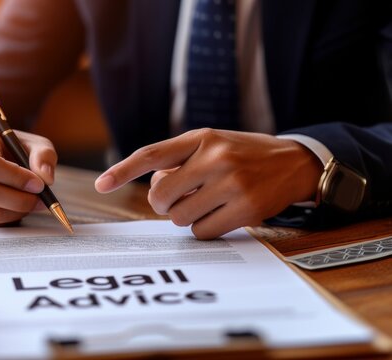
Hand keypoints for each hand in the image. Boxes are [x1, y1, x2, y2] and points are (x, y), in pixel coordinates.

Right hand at [0, 127, 56, 225]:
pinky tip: (16, 206)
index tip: (38, 184)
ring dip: (17, 211)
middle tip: (40, 200)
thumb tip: (45, 178)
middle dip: (19, 200)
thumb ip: (43, 156)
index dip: (16, 178)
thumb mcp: (33, 144)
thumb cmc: (13, 150)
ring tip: (31, 202)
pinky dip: (9, 218)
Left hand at [95, 129, 322, 238]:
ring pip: (180, 218)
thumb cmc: (243, 154)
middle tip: (178, 198)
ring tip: (205, 202)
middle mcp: (214, 157)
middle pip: (160, 197)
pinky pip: (202, 232)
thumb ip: (179, 160)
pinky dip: (204, 229)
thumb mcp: (211, 143)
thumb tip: (153, 188)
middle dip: (163, 204)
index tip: (101, 184)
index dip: (122, 170)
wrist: (294, 162)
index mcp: (200, 137)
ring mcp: (232, 183)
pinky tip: (220, 214)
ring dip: (185, 217)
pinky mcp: (246, 208)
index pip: (152, 154)